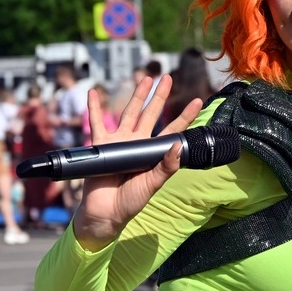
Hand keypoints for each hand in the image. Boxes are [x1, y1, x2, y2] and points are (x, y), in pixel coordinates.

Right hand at [72, 76, 203, 248]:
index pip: (172, 130)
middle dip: (159, 96)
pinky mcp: (101, 146)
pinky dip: (94, 108)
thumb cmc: (131, 202)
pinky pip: (96, 123)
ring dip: (136, 95)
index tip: (197, 100)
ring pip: (128, 112)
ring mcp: (119, 142)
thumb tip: (178, 147)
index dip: (184, 116)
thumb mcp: (153, 185)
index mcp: (153, 153)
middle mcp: (137, 143)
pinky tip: (93, 93)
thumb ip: (166, 167)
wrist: (105, 212)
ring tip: (144, 78)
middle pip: (150, 114)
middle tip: (167, 77)